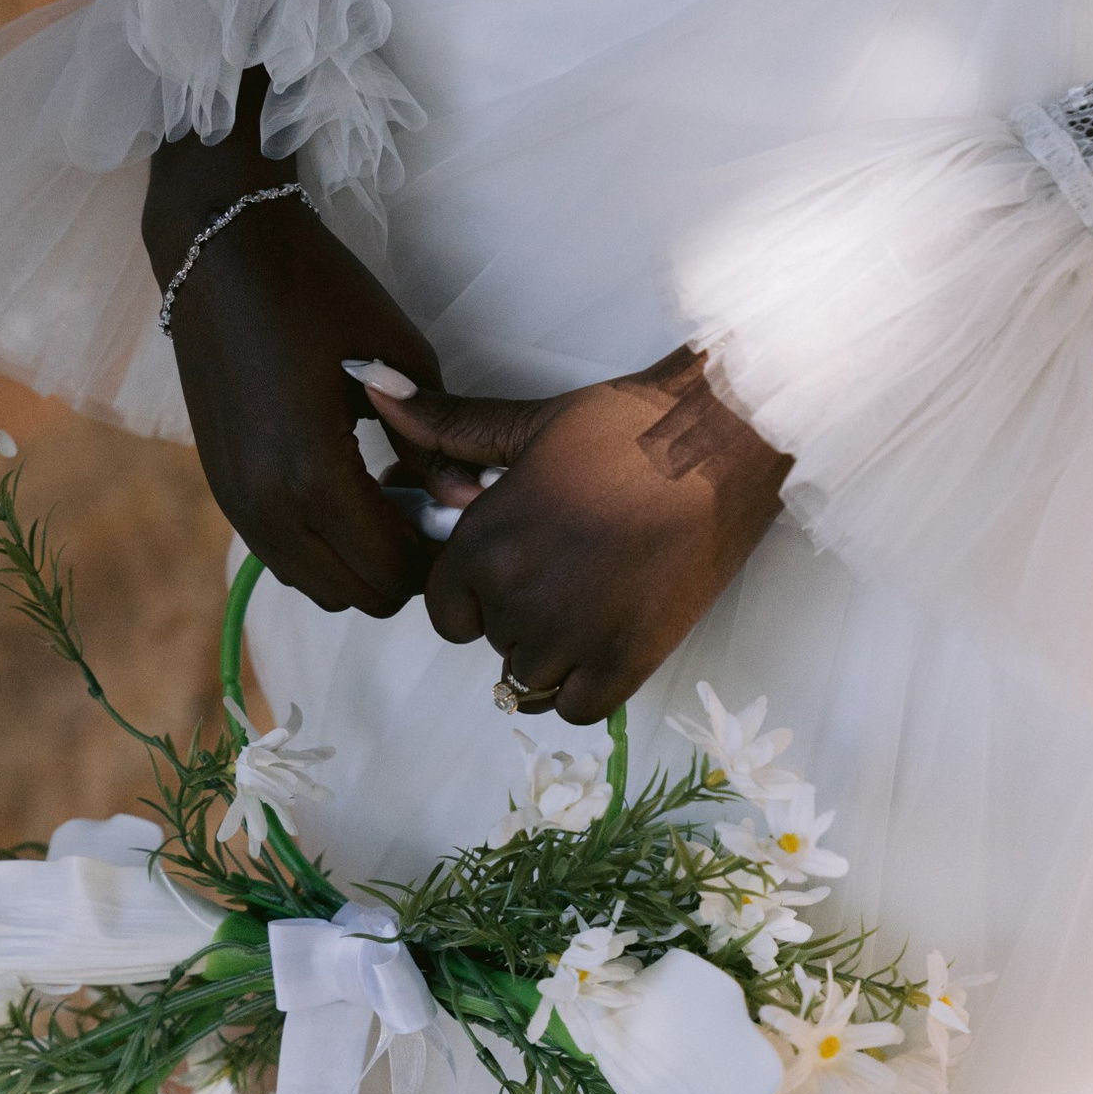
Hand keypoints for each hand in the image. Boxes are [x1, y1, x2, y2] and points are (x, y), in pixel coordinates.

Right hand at [143, 72, 473, 615]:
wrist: (221, 252)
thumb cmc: (320, 292)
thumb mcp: (399, 360)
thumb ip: (435, 445)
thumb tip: (467, 502)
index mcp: (315, 476)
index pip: (391, 570)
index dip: (436, 560)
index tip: (459, 523)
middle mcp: (268, 506)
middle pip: (356, 595)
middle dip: (399, 570)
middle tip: (428, 517)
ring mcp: (237, 503)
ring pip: (316, 585)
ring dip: (357, 564)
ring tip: (387, 505)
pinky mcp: (222, 490)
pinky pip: (281, 556)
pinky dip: (320, 547)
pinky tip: (345, 493)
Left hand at [353, 350, 791, 722]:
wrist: (722, 443)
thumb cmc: (629, 427)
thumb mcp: (529, 423)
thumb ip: (447, 427)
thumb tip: (370, 384)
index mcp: (484, 543)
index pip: (446, 612)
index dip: (476, 595)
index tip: (516, 571)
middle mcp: (516, 596)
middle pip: (495, 642)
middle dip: (520, 617)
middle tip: (571, 572)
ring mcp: (570, 636)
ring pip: (531, 677)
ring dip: (554, 653)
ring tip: (595, 601)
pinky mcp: (625, 661)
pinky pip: (576, 709)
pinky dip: (585, 687)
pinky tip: (608, 644)